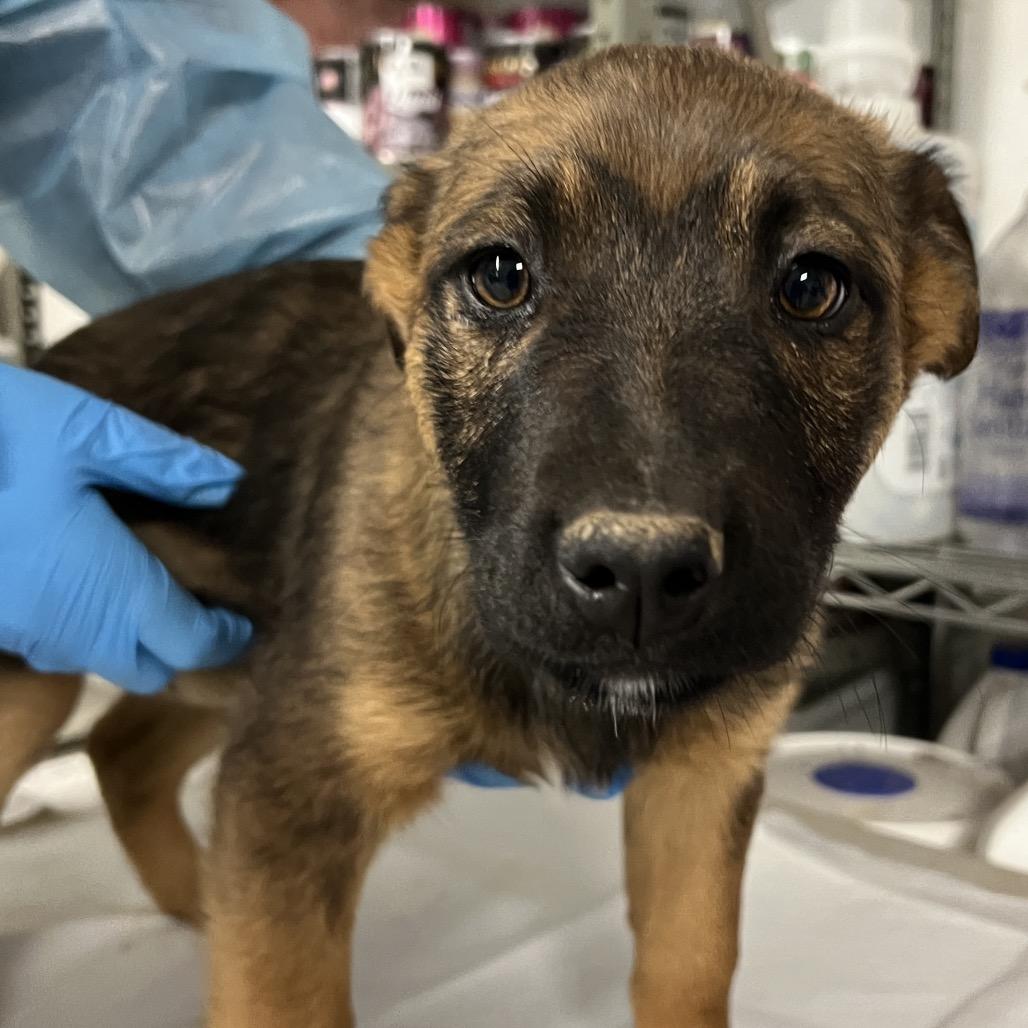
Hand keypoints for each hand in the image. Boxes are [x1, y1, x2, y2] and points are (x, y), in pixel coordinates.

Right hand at [0, 363, 252, 692]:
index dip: (225, 639)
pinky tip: (86, 576)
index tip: (245, 619)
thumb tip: (228, 482)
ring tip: (152, 587)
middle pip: (147, 668)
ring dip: (130, 639)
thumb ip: (159, 461)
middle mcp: (70, 626)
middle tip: (203, 605)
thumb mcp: (81, 429)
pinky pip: (51, 643)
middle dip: (181, 648)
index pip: (189, 644)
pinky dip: (82, 625)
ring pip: (96, 660)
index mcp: (110, 587)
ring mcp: (23, 632)